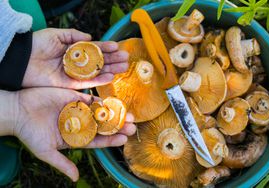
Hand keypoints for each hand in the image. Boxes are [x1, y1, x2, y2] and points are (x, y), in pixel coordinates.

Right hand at [13, 87, 135, 181]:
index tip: (123, 140)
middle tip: (132, 126)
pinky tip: (114, 102)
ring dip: (115, 113)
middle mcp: (80, 124)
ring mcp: (79, 111)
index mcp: (75, 138)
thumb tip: (75, 179)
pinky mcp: (75, 98)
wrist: (18, 111)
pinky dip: (102, 101)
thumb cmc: (30, 133)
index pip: (97, 140)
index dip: (110, 140)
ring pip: (101, 113)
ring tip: (129, 114)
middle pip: (103, 126)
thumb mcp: (46, 151)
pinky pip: (92, 100)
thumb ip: (62, 163)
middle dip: (117, 127)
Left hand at [22, 28, 128, 88]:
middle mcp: (77, 63)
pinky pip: (88, 83)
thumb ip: (74, 35)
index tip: (117, 47)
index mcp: (74, 50)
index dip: (106, 48)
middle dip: (113, 60)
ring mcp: (74, 74)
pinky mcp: (70, 84)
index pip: (94, 49)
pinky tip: (111, 77)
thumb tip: (91, 37)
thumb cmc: (37, 45)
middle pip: (98, 62)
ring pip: (96, 73)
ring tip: (123, 68)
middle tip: (126, 59)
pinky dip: (99, 81)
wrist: (22, 60)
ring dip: (110, 70)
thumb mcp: (56, 34)